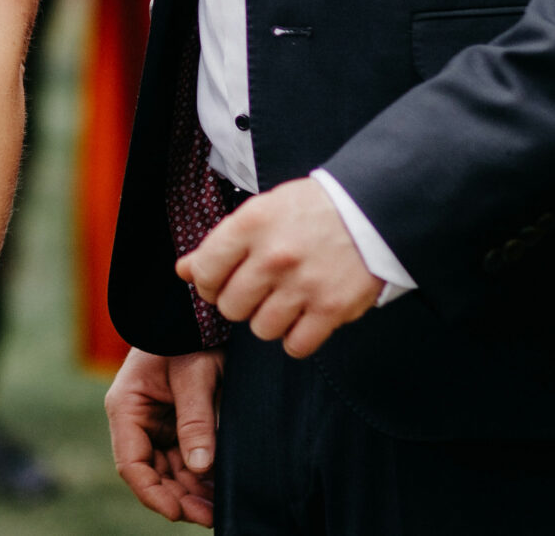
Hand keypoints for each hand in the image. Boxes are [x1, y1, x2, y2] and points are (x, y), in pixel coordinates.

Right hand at [105, 348, 218, 523]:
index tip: (176, 512)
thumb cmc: (188, 335)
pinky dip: (201, 476)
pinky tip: (218, 489)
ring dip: (191, 492)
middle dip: (178, 498)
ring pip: (170, 472)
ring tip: (218, 508)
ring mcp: (157, 425)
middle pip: (152, 474)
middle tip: (209, 516)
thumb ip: (195, 419)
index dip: (152, 493)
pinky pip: (185, 460)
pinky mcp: (177, 425)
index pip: (131, 464)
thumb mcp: (193, 375)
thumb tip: (201, 466)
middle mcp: (137, 421)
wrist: (197, 314)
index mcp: (126, 407)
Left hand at [174, 177, 381, 357]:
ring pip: (261, 329)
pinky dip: (297, 338)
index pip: (204, 272)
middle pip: (230, 307)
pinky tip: (303, 318)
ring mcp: (303, 285)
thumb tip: (183, 270)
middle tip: (258, 290)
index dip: (208, 283)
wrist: (371, 210)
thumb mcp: (261, 211)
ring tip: (284, 301)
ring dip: (268, 320)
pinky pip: (296, 345)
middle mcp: (273, 256)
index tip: (220, 282)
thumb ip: (220, 242)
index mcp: (251, 225)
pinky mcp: (332, 308)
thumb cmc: (312, 210)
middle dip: (239, 303)